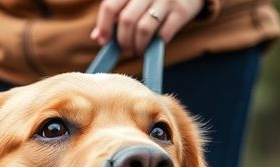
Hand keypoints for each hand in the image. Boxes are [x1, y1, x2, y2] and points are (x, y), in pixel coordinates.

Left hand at [90, 0, 204, 55]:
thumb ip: (115, 13)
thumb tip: (97, 36)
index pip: (110, 6)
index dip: (103, 26)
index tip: (103, 41)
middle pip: (126, 21)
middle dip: (123, 41)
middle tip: (126, 49)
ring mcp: (166, 0)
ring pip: (143, 29)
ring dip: (138, 46)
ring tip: (138, 49)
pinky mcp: (181, 11)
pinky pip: (163, 34)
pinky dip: (156, 44)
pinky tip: (154, 44)